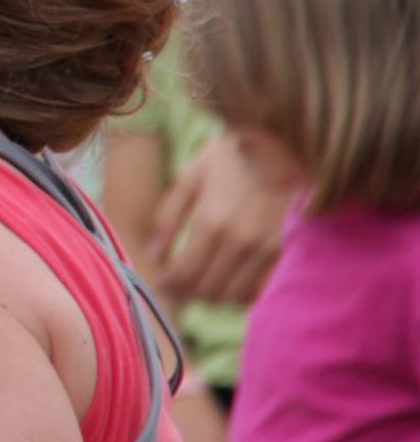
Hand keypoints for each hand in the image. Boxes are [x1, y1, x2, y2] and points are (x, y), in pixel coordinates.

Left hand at [149, 130, 289, 303]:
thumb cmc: (231, 157)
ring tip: (204, 285)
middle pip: (209, 290)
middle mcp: (239, 242)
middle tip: (180, 288)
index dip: (171, 285)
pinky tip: (232, 280)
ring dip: (215, 296)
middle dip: (190, 293)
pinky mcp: (287, 251)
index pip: (185, 274)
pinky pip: (261, 288)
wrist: (285, 145)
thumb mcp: (191, 176)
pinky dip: (243, 292)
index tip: (163, 284)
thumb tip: (155, 253)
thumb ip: (168, 216)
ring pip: (235, 295)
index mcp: (210, 222)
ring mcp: (266, 249)